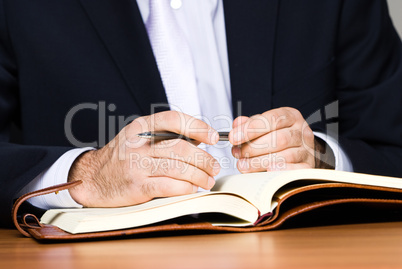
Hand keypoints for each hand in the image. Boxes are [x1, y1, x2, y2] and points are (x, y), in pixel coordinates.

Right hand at [68, 111, 220, 206]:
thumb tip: (201, 136)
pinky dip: (186, 188)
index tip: (214, 137)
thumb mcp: (139, 138)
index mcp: (141, 127)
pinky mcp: (137, 186)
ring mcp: (136, 165)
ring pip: (179, 168)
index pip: (173, 119)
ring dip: (200, 176)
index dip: (198, 126)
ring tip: (208, 180)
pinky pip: (169, 185)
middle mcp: (138, 144)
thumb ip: (166, 135)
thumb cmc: (122, 157)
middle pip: (181, 147)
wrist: (92, 178)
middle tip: (214, 167)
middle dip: (204, 159)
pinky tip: (193, 188)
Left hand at [229, 107, 333, 172]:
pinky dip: (281, 170)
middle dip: (253, 147)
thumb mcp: (264, 125)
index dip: (251, 128)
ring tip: (243, 165)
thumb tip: (236, 125)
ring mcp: (306, 150)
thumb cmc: (277, 135)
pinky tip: (266, 171)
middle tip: (237, 153)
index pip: (272, 119)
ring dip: (260, 162)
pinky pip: (296, 170)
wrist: (299, 149)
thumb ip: (249, 124)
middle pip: (279, 139)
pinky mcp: (308, 166)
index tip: (233, 137)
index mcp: (290, 116)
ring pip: (285, 156)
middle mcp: (301, 131)